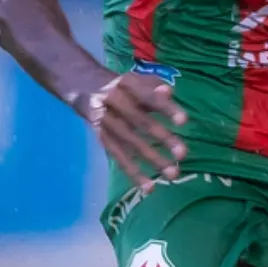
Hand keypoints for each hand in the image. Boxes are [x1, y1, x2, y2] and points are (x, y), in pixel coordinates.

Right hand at [80, 70, 187, 185]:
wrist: (82, 85)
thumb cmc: (121, 85)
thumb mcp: (136, 78)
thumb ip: (154, 85)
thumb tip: (169, 92)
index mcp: (125, 84)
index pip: (148, 97)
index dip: (165, 108)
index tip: (184, 122)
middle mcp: (113, 102)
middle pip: (140, 122)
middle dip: (162, 138)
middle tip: (183, 154)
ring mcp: (105, 121)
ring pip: (130, 143)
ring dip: (152, 159)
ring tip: (172, 174)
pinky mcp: (101, 138)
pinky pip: (118, 156)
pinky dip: (133, 173)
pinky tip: (149, 187)